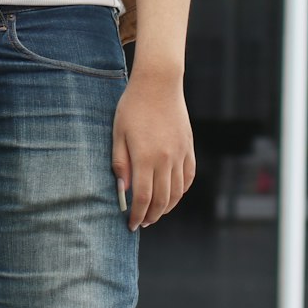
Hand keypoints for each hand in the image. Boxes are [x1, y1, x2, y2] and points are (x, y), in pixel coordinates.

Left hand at [111, 69, 194, 230]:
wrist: (159, 83)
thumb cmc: (133, 106)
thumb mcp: (118, 132)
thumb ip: (120, 162)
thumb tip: (122, 191)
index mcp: (146, 157)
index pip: (143, 198)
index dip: (137, 215)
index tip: (131, 224)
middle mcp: (166, 159)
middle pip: (162, 200)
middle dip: (151, 216)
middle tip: (142, 222)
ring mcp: (180, 154)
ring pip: (177, 192)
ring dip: (167, 207)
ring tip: (155, 213)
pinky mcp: (188, 147)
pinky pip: (188, 176)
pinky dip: (181, 191)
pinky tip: (172, 195)